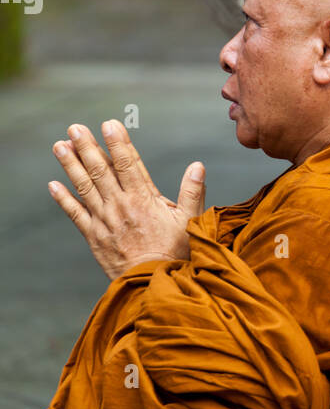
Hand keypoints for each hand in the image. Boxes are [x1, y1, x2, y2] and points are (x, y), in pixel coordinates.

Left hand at [48, 120, 205, 281]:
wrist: (153, 284)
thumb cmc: (175, 253)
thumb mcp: (190, 221)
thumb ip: (192, 192)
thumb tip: (198, 166)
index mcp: (143, 199)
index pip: (128, 164)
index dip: (118, 143)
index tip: (109, 124)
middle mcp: (120, 206)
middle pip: (100, 170)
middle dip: (87, 147)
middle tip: (74, 128)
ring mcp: (104, 221)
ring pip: (84, 187)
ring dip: (71, 165)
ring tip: (59, 146)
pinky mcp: (94, 237)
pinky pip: (75, 214)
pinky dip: (63, 199)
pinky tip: (53, 185)